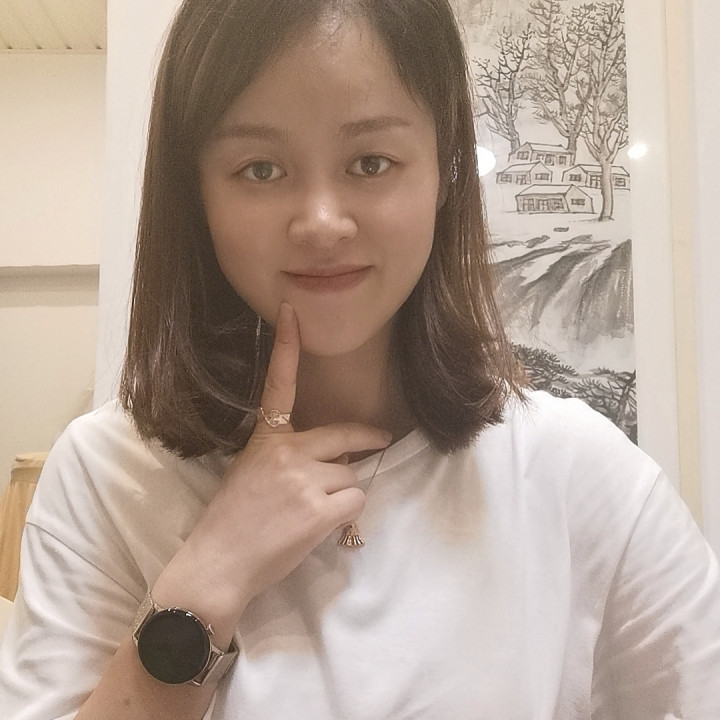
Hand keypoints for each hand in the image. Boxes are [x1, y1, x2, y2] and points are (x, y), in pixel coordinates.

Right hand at [153, 303, 390, 637]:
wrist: (218, 565)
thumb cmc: (230, 522)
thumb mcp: (250, 474)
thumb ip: (287, 457)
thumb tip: (335, 456)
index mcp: (265, 438)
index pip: (278, 384)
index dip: (286, 345)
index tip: (293, 312)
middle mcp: (287, 451)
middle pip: (344, 435)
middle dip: (364, 439)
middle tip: (380, 439)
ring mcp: (305, 479)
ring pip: (351, 474)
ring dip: (343, 493)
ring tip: (312, 514)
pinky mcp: (320, 509)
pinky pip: (355, 501)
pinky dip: (348, 515)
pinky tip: (322, 528)